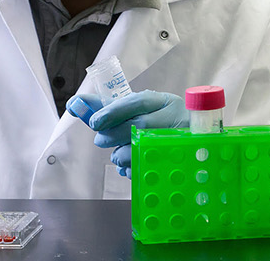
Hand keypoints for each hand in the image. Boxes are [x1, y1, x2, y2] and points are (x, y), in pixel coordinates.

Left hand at [68, 90, 189, 176]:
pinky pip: (145, 168)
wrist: (194, 146)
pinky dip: (129, 169)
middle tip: (101, 141)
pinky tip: (129, 165)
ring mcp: (178, 142)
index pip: (139, 101)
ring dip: (120, 155)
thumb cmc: (158, 124)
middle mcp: (175, 119)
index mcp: (166, 102)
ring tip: (118, 155)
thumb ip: (109, 107)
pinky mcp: (175, 164)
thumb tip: (75, 103)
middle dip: (112, 135)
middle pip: (138, 126)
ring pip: (140, 149)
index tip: (94, 121)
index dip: (114, 111)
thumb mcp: (142, 111)